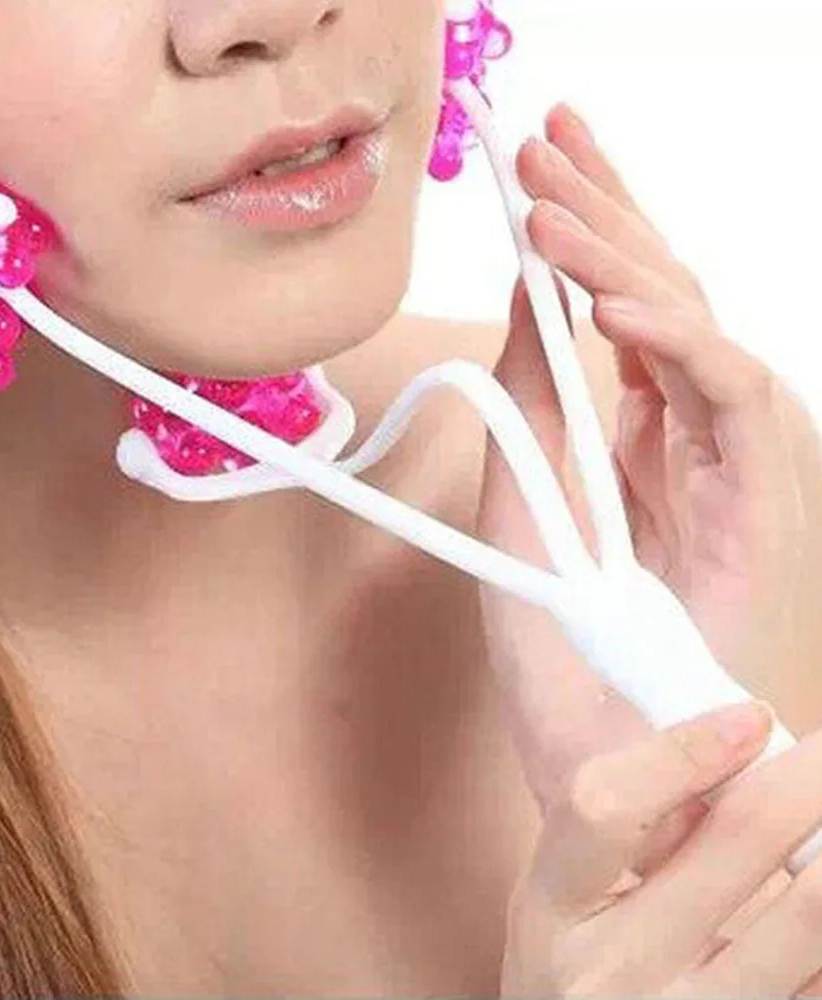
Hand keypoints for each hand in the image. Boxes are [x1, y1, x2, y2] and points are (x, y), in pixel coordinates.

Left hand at [476, 103, 810, 806]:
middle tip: (546, 143)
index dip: (589, 223)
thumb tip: (519, 305)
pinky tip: (607, 306)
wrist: (612, 773)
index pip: (620, 301)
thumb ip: (530, 410)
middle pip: (660, 291)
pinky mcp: (762, 504)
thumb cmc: (568, 657)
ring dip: (623, 258)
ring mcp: (733, 463)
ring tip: (548, 208)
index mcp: (638, 432)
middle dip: (606, 210)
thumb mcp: (520, 511)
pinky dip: (677, 344)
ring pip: (697, 326)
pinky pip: (734, 398)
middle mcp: (692, 434)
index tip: (538, 159)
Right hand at [504, 702, 821, 996]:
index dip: (682, 752)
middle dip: (803, 778)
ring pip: (808, 918)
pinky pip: (819, 985)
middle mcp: (612, 972)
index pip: (606, 806)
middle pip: (733, 844)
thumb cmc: (576, 968)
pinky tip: (819, 879)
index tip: (752, 716)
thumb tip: (738, 758)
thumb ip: (629, 831)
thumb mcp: (565, 895)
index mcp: (551, 908)